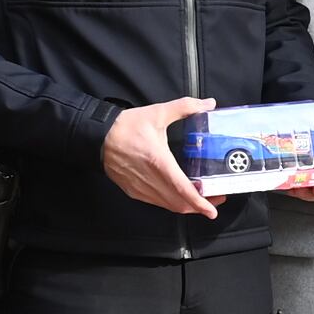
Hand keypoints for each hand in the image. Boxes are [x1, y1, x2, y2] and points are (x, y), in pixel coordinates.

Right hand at [100, 99, 218, 219]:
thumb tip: (208, 103)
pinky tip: (179, 195)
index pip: (182, 190)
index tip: (212, 211)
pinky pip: (157, 202)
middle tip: (216, 200)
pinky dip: (171, 202)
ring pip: (168, 205)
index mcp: (158, 162)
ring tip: (201, 198)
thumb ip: (185, 107)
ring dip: (186, 205)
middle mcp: (149, 180)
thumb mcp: (157, 113)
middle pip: (178, 203)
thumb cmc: (126, 127)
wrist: (97, 136)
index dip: (199, 203)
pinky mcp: (133, 191)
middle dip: (199, 206)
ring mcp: (140, 188)